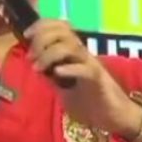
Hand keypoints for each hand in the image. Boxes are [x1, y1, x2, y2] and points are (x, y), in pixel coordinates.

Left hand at [24, 19, 141, 138]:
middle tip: (31, 57)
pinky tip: (57, 73)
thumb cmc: (89, 101)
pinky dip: (69, 68)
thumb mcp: (62, 87)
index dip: (42, 25)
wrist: (114, 117)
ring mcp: (91, 65)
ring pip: (71, 46)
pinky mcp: (98, 80)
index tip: (26, 34)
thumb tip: (33, 64)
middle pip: (63, 31)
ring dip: (50, 54)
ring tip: (39, 68)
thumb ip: (50, 74)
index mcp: (74, 52)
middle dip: (42, 39)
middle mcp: (83, 54)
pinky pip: (85, 69)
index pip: (60, 26)